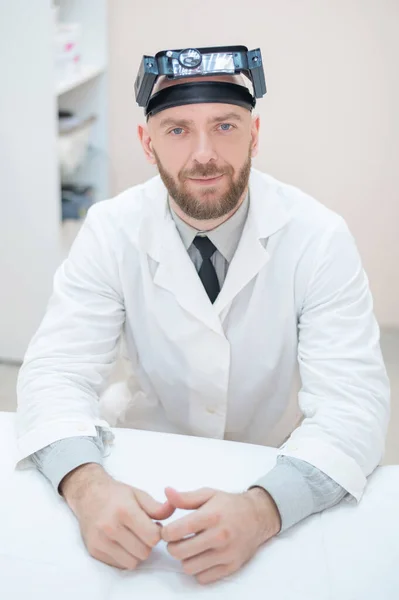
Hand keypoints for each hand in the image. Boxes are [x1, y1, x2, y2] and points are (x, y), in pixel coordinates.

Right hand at [61, 464, 174, 569]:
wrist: (88, 495)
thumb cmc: (117, 494)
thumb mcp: (139, 494)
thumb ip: (158, 507)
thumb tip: (174, 509)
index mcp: (125, 510)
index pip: (152, 537)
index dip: (158, 533)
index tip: (154, 526)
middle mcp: (110, 527)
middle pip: (144, 552)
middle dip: (148, 543)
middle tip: (143, 532)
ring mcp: (100, 541)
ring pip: (132, 562)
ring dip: (137, 553)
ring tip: (133, 538)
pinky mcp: (94, 550)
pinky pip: (120, 565)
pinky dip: (125, 557)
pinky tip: (122, 543)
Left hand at [161, 486, 280, 584]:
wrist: (258, 517)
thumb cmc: (229, 505)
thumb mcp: (208, 494)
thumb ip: (185, 497)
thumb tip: (166, 492)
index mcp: (211, 516)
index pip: (177, 531)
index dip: (166, 533)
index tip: (168, 531)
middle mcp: (219, 536)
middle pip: (179, 552)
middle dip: (173, 546)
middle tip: (177, 540)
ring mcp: (226, 554)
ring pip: (189, 567)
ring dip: (185, 559)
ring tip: (190, 548)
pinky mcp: (231, 567)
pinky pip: (203, 578)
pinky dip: (199, 569)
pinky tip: (202, 556)